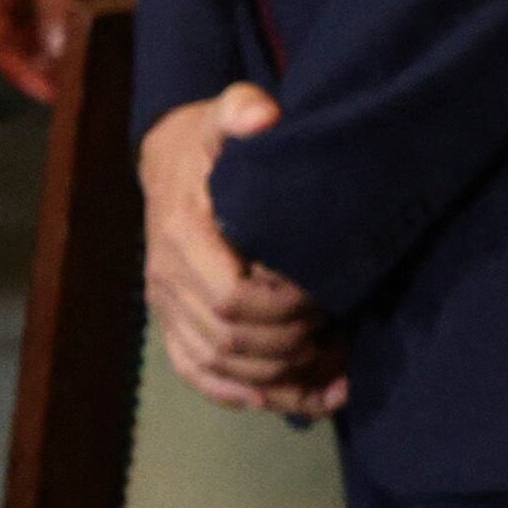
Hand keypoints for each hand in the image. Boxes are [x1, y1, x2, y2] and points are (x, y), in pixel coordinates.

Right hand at [0, 0, 103, 104]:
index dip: (19, 71)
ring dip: (57, 46)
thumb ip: (51, 2)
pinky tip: (90, 33)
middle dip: (40, 64)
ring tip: (83, 63)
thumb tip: (54, 48)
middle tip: (70, 83)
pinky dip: (70, 25)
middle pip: (18, 39)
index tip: (47, 91)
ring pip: (39, 26)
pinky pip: (59, 9)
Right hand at [139, 86, 349, 416]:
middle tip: (342, 332)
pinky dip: (248, 395)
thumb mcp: (222, 113)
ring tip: (336, 369)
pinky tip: (299, 398)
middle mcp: (166, 277)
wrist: (168, 159)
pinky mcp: (173, 322)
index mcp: (181, 233)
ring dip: (280, 379)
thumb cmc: (207, 140)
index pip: (230, 297)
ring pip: (219, 367)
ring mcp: (166, 305)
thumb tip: (261, 116)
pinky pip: (200, 374)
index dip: (284, 309)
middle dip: (292, 347)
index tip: (328, 295)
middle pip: (230, 341)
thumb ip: (240, 108)